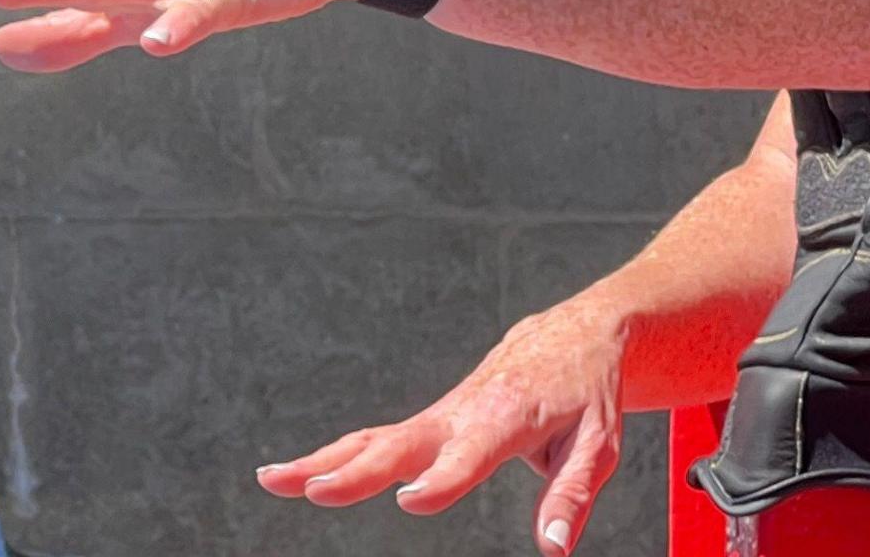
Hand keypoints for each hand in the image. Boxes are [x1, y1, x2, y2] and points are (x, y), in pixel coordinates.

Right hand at [254, 296, 632, 555]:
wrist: (571, 334)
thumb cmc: (586, 393)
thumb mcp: (598, 445)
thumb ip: (571, 496)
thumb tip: (552, 549)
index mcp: (506, 418)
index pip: (469, 453)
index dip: (442, 479)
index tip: (410, 500)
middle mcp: (462, 413)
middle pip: (401, 444)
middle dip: (356, 471)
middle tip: (316, 492)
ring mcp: (439, 416)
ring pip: (371, 439)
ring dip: (319, 460)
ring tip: (271, 479)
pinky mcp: (428, 423)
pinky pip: (373, 440)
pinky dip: (330, 456)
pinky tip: (288, 474)